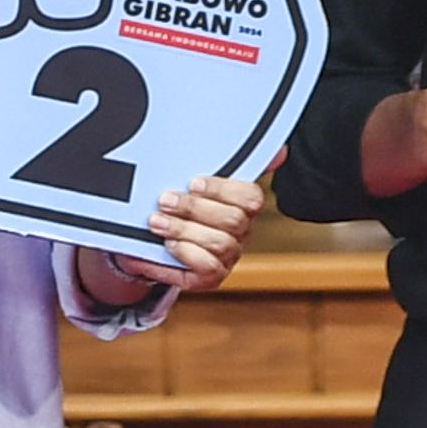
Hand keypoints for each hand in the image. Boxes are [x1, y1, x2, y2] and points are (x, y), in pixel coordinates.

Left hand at [86, 171, 268, 301]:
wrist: (146, 242)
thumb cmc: (175, 208)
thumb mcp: (190, 182)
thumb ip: (223, 161)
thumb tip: (280, 151)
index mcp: (240, 205)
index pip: (251, 197)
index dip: (223, 190)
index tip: (194, 183)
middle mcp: (239, 232)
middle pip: (233, 220)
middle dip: (195, 208)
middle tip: (165, 200)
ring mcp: (227, 256)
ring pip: (219, 243)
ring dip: (184, 230)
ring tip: (157, 222)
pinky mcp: (210, 277)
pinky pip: (208, 267)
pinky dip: (186, 254)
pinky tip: (168, 245)